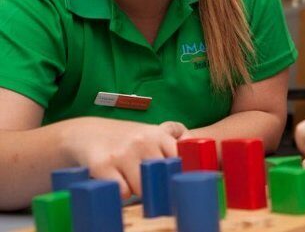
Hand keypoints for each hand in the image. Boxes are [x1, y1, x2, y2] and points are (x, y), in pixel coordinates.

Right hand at [61, 117, 187, 198]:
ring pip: (142, 189)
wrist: (86, 132)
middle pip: (162, 179)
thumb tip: (198, 141)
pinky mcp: (102, 166)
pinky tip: (116, 182)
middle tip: (151, 184)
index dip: (179, 176)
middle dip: (157, 186)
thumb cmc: (126, 137)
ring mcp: (122, 153)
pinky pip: (123, 193)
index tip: (177, 183)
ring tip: (130, 179)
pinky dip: (121, 193)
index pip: (180, 161)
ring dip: (137, 190)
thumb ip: (176, 136)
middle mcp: (142, 142)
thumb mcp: (152, 132)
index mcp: (158, 134)